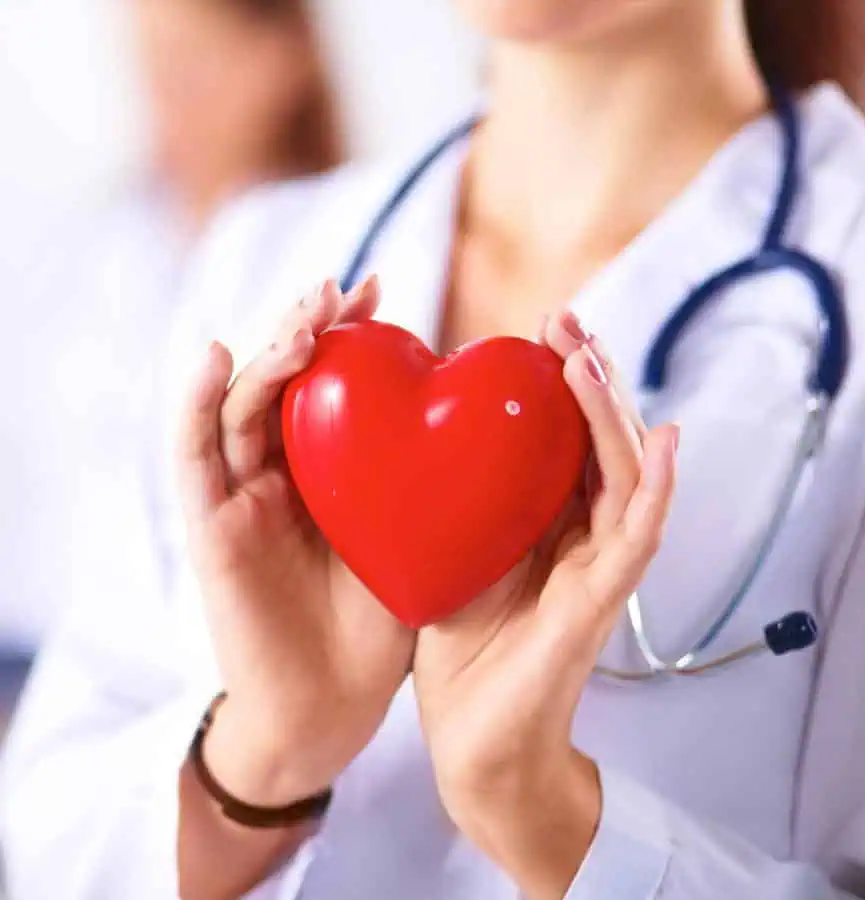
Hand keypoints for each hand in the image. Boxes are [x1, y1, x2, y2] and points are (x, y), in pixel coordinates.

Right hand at [177, 278, 413, 805]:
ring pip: (241, 404)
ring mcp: (240, 495)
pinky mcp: (209, 527)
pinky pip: (193, 457)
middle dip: (308, 327)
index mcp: (327, 469)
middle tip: (341, 290)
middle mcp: (279, 471)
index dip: (349, 333)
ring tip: (304, 313)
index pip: (330, 383)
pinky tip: (215, 355)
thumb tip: (480, 413)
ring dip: (268, 352)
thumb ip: (424, 479)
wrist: (332, 707)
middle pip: (283, 381)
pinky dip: (195, 403)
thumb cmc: (381, 623)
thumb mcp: (412, 535)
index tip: (383, 289)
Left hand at [412, 312, 677, 898]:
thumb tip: (425, 440)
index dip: (557, 384)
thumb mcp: (450, 556)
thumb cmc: (461, 651)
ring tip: (591, 358)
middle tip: (565, 321)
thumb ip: (456, 504)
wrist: (476, 745)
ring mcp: (598, 570)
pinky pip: (637, 537)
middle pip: (598, 445)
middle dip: (586, 380)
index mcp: (544, 524)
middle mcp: (580, 538)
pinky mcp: (600, 604)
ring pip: (624, 477)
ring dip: (612, 415)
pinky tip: (664, 438)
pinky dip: (655, 488)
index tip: (535, 331)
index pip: (562, 441)